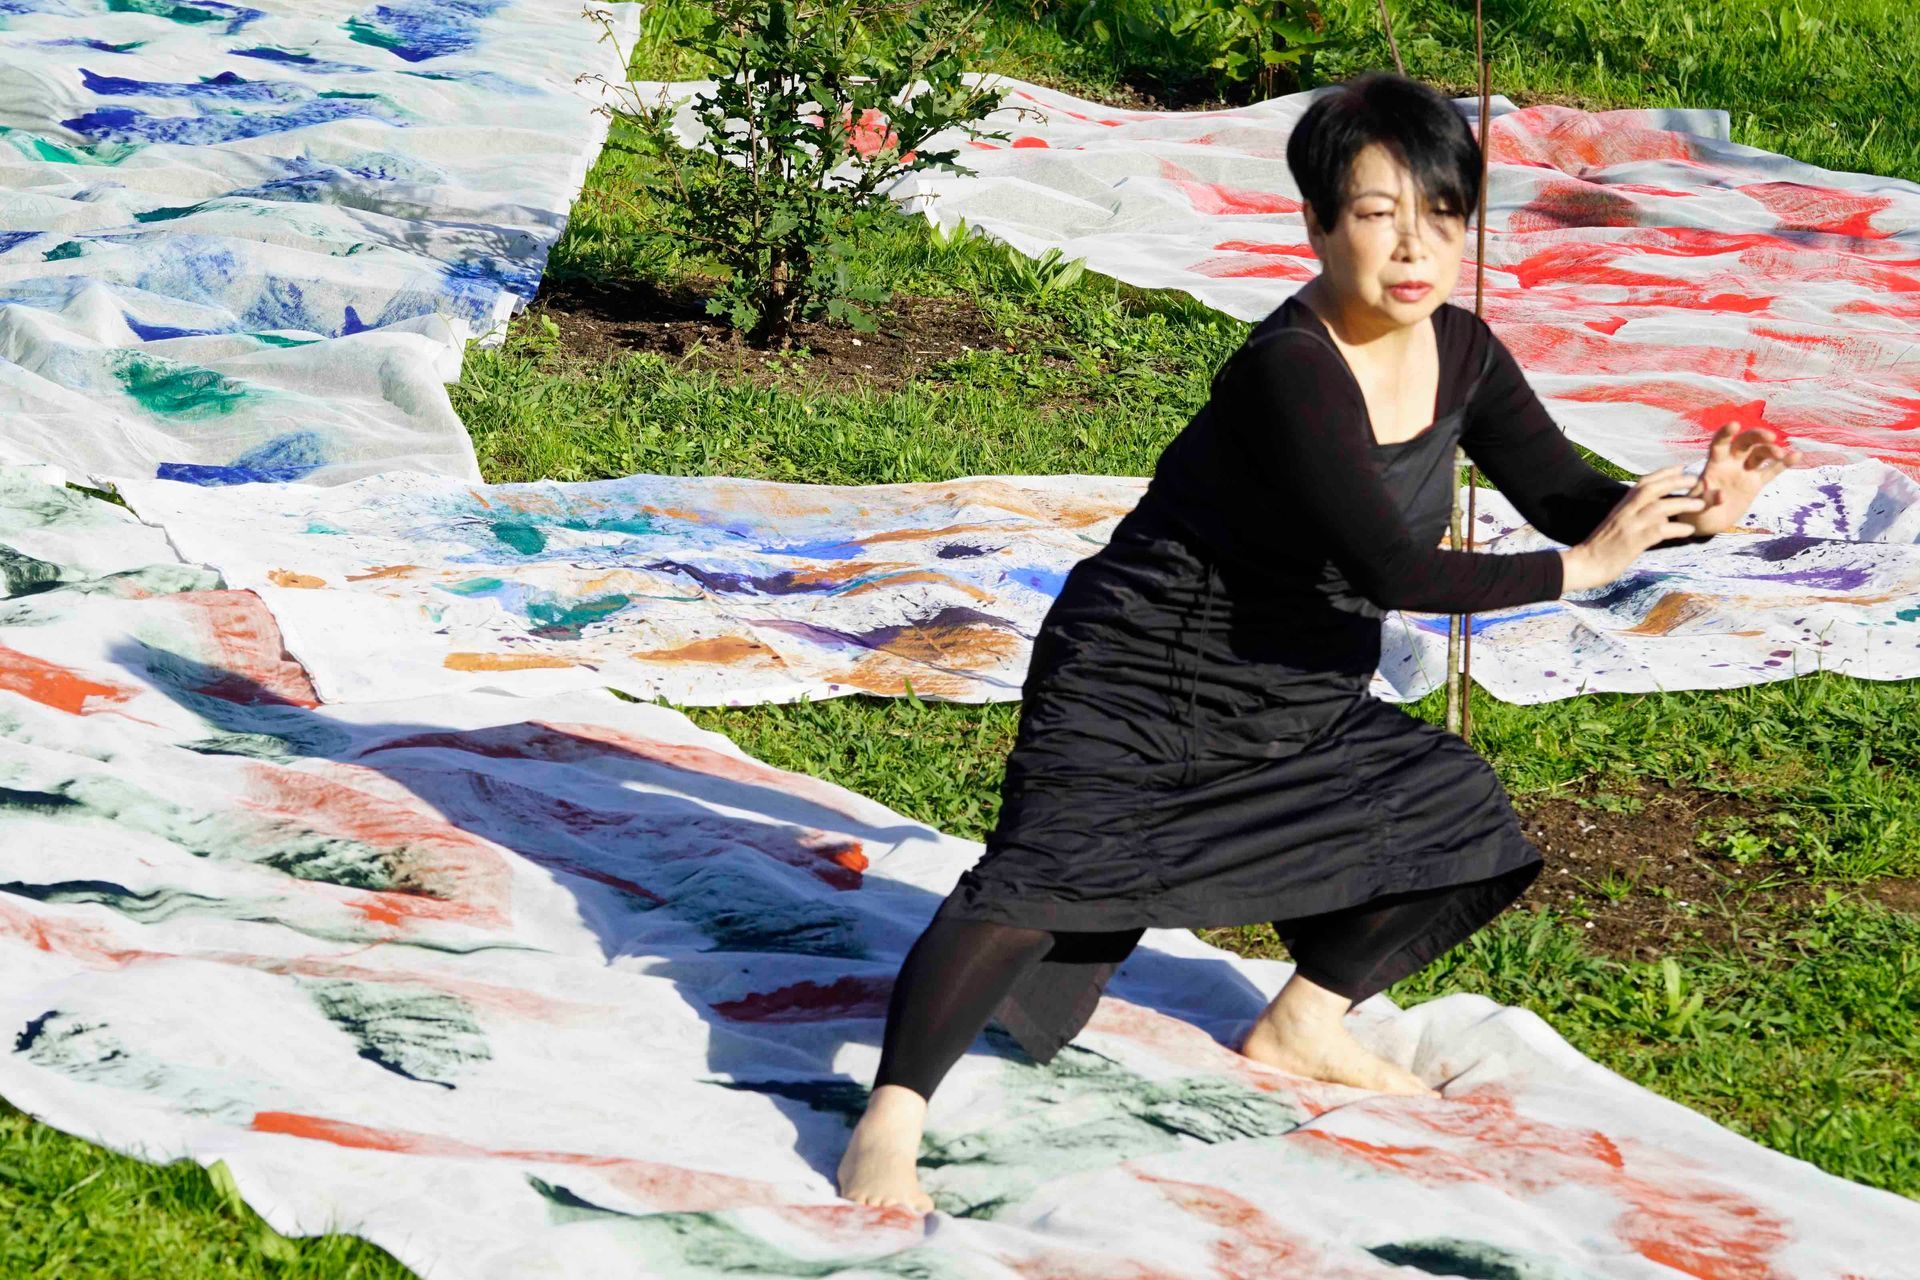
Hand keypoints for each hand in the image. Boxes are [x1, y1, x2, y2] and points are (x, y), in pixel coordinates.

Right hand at [1560, 465, 1708, 592]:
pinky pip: (1659, 531)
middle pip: (1652, 489)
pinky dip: (1676, 529)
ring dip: (1682, 503)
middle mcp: (1625, 512)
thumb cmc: (1601, 548)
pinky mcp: (1633, 542)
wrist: (1584, 564)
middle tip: (1696, 479)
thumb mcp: (1617, 525)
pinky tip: (1689, 530)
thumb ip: (1636, 516)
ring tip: (1701, 504)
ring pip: (1659, 508)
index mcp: (1622, 506)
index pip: (1643, 483)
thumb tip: (1661, 516)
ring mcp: (1629, 526)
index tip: (1681, 467)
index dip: (1663, 473)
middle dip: (1675, 481)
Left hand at [1676, 424, 1801, 535]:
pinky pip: (1771, 471)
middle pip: (1744, 443)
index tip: (1735, 425)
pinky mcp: (1755, 483)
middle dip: (1757, 436)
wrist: (1707, 523)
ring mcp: (1744, 472)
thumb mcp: (1696, 507)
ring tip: (1780, 455)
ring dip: (1771, 450)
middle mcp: (1730, 464)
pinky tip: (1797, 455)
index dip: (1725, 434)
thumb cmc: (1695, 512)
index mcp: (1713, 465)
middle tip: (1770, 437)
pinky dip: (1783, 464)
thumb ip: (1707, 500)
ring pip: (1759, 454)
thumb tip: (1721, 495)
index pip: (1719, 444)